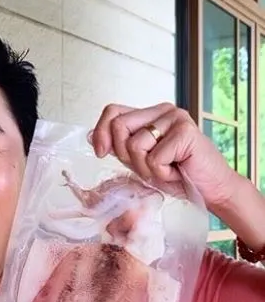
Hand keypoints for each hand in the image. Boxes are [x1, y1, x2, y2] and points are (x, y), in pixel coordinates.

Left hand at [89, 102, 240, 209]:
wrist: (209, 190)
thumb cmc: (176, 176)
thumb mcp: (139, 161)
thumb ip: (120, 147)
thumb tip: (91, 136)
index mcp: (149, 115)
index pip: (113, 111)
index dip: (101, 132)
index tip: (102, 153)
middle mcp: (162, 111)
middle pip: (119, 125)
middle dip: (126, 156)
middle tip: (147, 166)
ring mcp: (175, 118)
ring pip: (135, 145)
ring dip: (146, 168)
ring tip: (166, 169)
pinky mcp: (186, 131)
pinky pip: (154, 158)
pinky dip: (162, 173)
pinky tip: (177, 170)